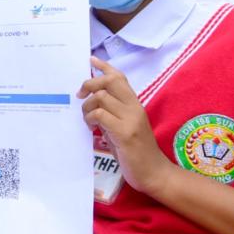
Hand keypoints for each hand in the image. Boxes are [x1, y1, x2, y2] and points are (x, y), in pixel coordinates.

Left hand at [78, 57, 174, 195]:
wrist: (153, 173)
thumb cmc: (136, 153)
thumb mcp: (124, 128)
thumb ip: (112, 115)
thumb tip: (92, 104)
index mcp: (135, 105)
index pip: (120, 78)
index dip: (104, 67)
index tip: (91, 60)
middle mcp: (134, 108)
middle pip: (110, 81)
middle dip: (90, 83)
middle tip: (80, 95)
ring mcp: (130, 119)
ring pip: (101, 97)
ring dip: (87, 106)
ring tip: (87, 119)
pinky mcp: (124, 132)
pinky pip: (100, 115)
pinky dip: (90, 118)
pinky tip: (90, 127)